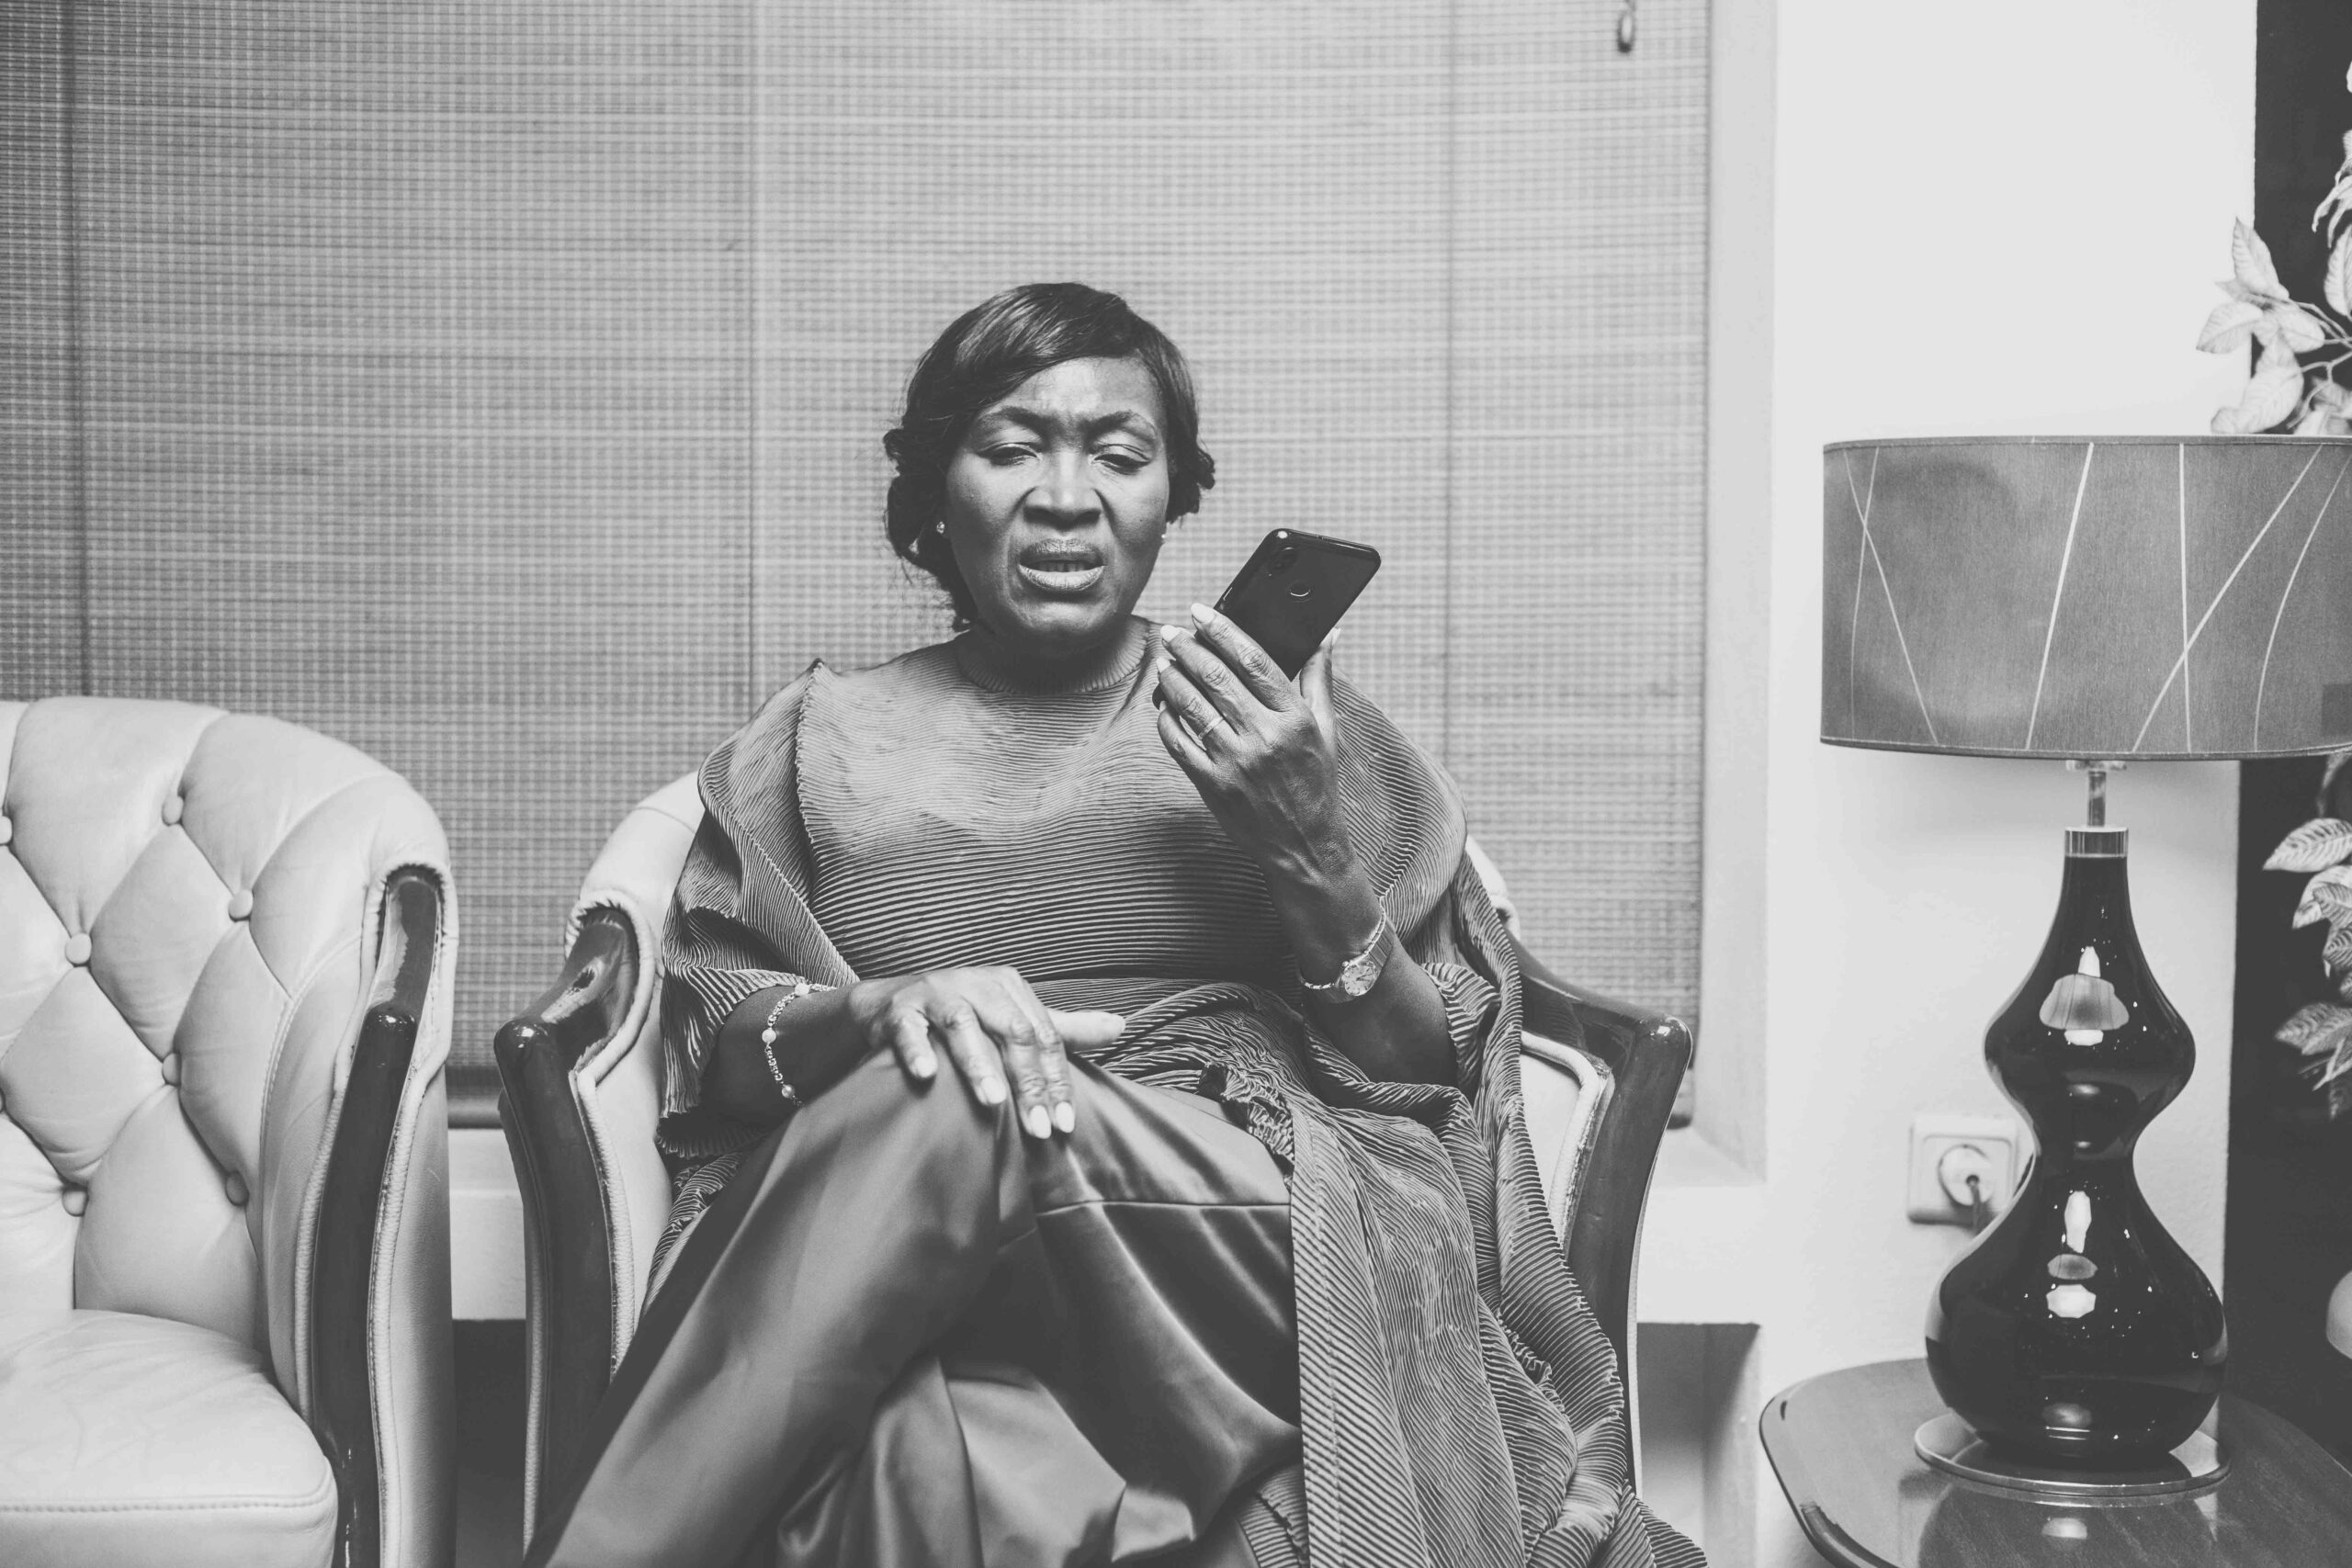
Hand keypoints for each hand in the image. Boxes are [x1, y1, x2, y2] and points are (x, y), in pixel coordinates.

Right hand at [844, 966, 1122, 1137]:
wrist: (887, 1004)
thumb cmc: (961, 1015)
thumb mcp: (1013, 1017)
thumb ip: (1064, 1028)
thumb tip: (1120, 1026)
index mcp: (1009, 988)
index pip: (1043, 1037)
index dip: (1057, 1081)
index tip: (1064, 1125)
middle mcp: (976, 985)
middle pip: (1011, 1032)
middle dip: (1028, 1083)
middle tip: (1038, 1129)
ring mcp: (935, 994)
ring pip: (962, 1025)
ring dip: (979, 1064)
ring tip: (993, 1102)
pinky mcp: (898, 1010)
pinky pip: (909, 1029)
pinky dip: (918, 1050)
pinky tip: (926, 1075)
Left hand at [1153, 602, 1352, 885]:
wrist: (1303, 846)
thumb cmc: (1317, 784)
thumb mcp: (1327, 730)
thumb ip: (1320, 680)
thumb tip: (1327, 636)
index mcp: (1295, 718)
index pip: (1253, 660)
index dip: (1223, 630)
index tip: (1201, 612)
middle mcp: (1265, 737)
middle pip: (1216, 678)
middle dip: (1188, 648)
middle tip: (1171, 632)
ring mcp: (1236, 762)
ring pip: (1193, 706)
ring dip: (1172, 678)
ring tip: (1163, 661)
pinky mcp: (1213, 785)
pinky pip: (1180, 743)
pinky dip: (1168, 720)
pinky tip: (1164, 705)